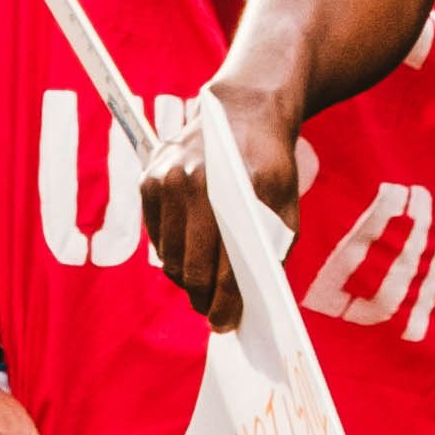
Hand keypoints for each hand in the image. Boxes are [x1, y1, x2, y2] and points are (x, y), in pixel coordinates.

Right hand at [140, 82, 304, 321]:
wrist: (243, 110)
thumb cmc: (270, 164)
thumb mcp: (286, 204)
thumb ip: (273, 249)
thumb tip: (251, 300)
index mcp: (236, 190)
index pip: (225, 266)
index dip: (225, 303)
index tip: (224, 324)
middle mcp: (194, 182)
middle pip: (191, 267)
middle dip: (203, 297)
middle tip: (214, 312)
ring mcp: (166, 178)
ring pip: (169, 256)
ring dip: (185, 278)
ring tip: (202, 287)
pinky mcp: (148, 178)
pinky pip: (155, 236)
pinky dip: (171, 253)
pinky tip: (189, 256)